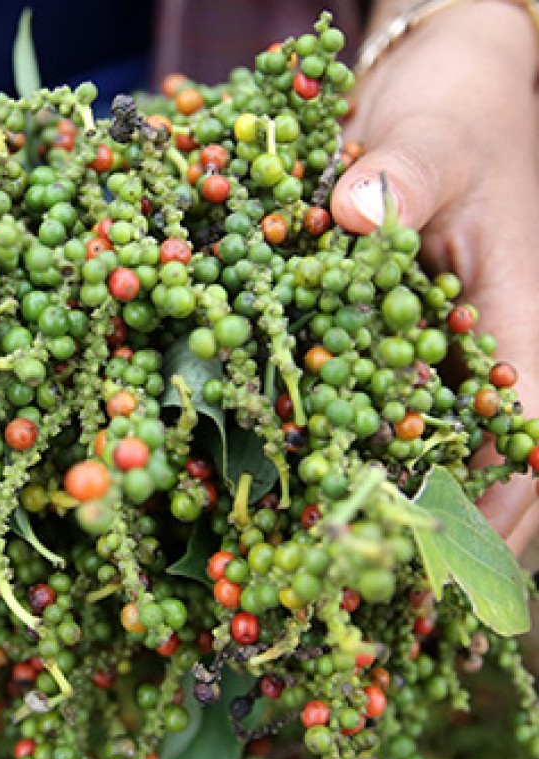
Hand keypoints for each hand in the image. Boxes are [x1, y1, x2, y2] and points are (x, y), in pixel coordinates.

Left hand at [330, 2, 538, 554]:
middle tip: (391, 596)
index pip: (528, 426)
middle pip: (485, 461)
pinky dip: (359, 461)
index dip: (500, 497)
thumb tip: (358, 210)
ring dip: (404, 511)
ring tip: (353, 580)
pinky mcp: (394, 345)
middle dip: (450, 531)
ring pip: (435, 451)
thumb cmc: (457, 111)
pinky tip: (315, 504)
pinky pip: (383, 416)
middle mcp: (483, 349)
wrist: (441, 88)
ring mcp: (440, 354)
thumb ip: (407, 174)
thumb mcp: (436, 134)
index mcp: (520, 314)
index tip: (461, 558)